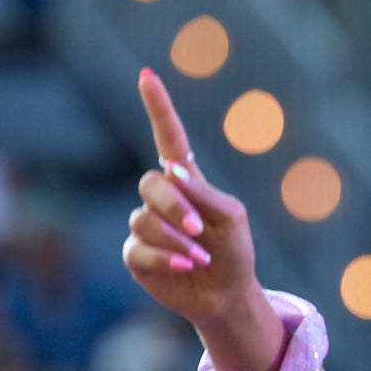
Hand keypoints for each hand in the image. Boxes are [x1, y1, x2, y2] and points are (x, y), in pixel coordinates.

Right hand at [123, 68, 259, 328]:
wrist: (228, 295)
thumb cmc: (234, 253)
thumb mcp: (231, 218)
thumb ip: (204, 193)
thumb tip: (170, 171)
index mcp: (187, 182)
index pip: (168, 139)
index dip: (158, 107)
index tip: (146, 75)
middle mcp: (161, 199)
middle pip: (151, 184)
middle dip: (174, 207)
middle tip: (200, 229)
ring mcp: (144, 225)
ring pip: (145, 219)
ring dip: (177, 239)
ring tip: (200, 256)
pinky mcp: (136, 254)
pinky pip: (138, 247)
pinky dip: (165, 257)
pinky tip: (185, 265)